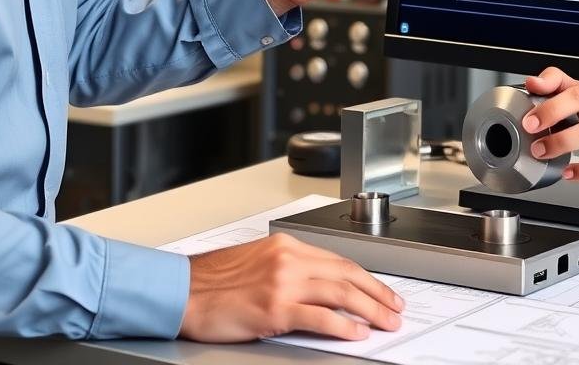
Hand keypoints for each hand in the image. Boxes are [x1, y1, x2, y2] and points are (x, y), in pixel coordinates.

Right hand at [179, 232, 404, 341]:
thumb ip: (288, 269)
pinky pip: (319, 317)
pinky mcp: (274, 308)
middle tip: (396, 308)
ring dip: (370, 310)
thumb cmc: (213, 281)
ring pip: (340, 294)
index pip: (337, 260)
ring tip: (386, 322)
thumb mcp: (257, 262)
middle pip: (346, 275)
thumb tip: (321, 289)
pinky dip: (342, 325)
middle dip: (377, 293)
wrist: (182, 290)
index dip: (365, 278)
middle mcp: (288, 258)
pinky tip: (356, 333)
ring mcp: (282, 282)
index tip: (382, 291)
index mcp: (286, 245)